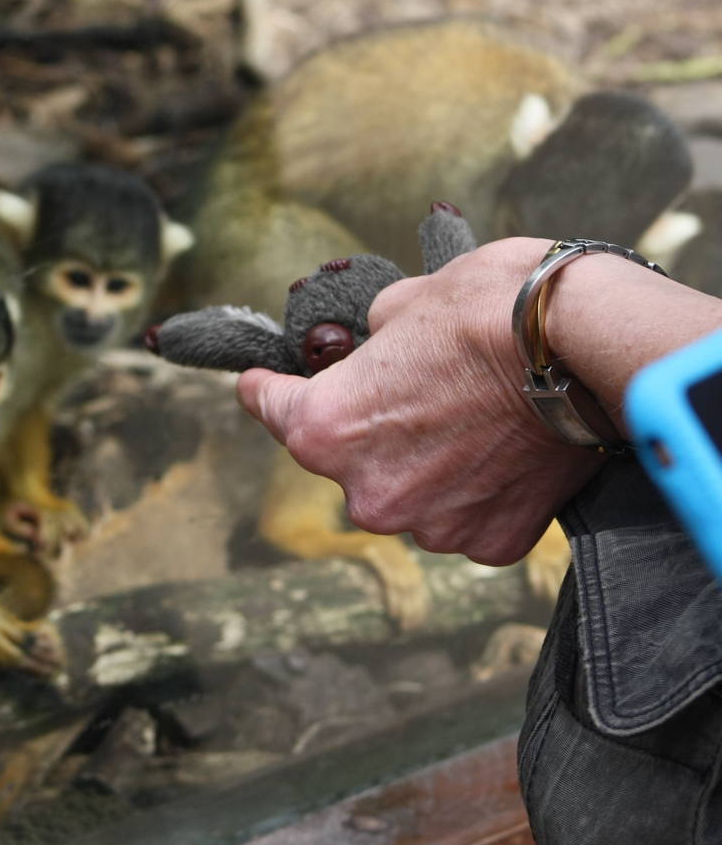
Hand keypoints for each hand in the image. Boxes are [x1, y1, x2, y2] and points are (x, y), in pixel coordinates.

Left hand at [237, 237, 606, 566]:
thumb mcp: (403, 302)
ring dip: (428, 467)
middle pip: (348, 459)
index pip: (271, 409)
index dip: (266, 390)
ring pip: (411, 495)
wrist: (584, 347)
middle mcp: (366, 490)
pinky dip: (480, 493)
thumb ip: (372, 339)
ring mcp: (429, 524)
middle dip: (371, 429)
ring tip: (473, 422)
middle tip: (415, 392)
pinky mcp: (488, 542)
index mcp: (325, 428)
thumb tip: (376, 346)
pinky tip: (505, 455)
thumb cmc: (489, 310)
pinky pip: (469, 517)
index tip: (260, 385)